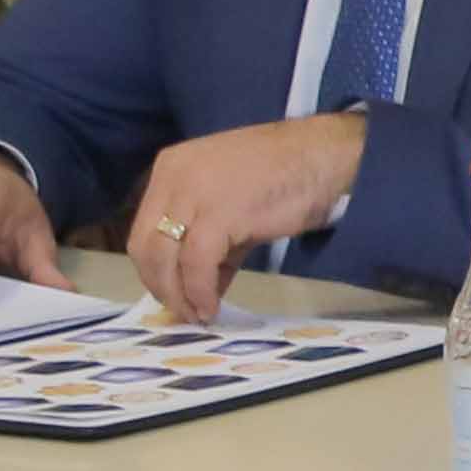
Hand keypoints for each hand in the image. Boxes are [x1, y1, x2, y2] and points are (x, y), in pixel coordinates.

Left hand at [117, 111, 369, 323]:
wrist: (326, 155)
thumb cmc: (288, 174)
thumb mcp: (234, 203)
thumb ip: (212, 240)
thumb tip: (203, 287)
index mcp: (171, 168)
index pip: (144, 229)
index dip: (154, 269)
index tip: (172, 295)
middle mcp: (173, 178)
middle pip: (145, 245)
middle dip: (160, 286)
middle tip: (182, 312)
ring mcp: (194, 194)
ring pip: (164, 257)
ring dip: (178, 295)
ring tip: (198, 315)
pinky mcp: (220, 214)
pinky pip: (197, 264)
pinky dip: (200, 292)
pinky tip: (212, 306)